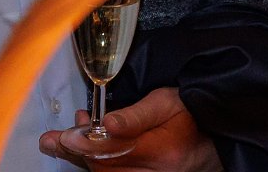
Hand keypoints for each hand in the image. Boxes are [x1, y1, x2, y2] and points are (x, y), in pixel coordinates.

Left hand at [39, 88, 218, 170]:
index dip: (85, 144)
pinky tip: (84, 149)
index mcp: (162, 150)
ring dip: (81, 157)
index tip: (64, 136)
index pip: (114, 150)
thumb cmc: (193, 114)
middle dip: (75, 152)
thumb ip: (136, 113)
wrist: (216, 138)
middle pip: (104, 167)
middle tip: (52, 141)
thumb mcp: (167, 102)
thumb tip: (106, 122)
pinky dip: (95, 163)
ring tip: (63, 141)